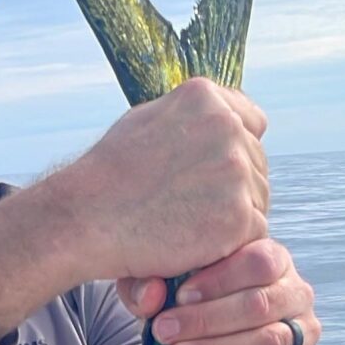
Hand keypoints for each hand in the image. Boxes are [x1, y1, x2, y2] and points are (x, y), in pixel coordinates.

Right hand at [62, 78, 269, 284]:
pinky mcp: (239, 217)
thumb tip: (225, 116)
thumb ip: (192, 118)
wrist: (87, 218)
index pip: (252, 123)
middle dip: (234, 189)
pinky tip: (194, 245)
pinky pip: (253, 235)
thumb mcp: (148, 120)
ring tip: (186, 226)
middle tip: (190, 208)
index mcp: (206, 98)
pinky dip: (229, 246)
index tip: (208, 174)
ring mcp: (236, 171)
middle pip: (257, 166)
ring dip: (233, 218)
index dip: (234, 152)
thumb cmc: (109, 175)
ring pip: (258, 201)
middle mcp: (227, 127)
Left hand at [117, 238, 318, 344]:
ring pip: (269, 340)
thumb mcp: (168, 288)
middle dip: (208, 320)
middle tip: (166, 332)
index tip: (180, 296)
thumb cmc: (196, 305)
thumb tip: (150, 295)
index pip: (258, 261)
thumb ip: (150, 284)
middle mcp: (296, 292)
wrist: (216, 344)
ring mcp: (304, 332)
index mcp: (273, 259)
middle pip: (260, 304)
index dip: (219, 280)